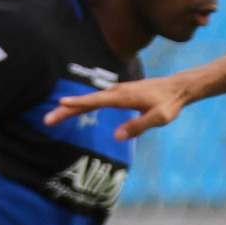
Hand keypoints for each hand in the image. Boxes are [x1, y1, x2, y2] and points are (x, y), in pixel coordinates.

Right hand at [44, 77, 190, 141]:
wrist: (177, 88)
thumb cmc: (170, 104)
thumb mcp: (160, 118)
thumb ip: (140, 125)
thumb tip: (117, 136)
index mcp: (125, 97)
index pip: (97, 101)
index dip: (79, 103)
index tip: (61, 104)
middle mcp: (118, 92)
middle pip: (88, 101)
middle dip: (67, 110)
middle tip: (48, 120)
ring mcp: (117, 92)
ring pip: (90, 100)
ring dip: (72, 108)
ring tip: (55, 117)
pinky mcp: (119, 94)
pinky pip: (97, 99)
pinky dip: (83, 104)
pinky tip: (74, 109)